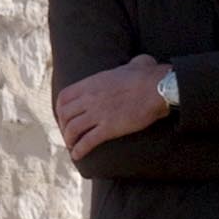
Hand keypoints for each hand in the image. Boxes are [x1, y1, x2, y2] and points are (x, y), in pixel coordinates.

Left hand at [56, 56, 171, 158]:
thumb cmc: (149, 76)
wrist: (157, 88)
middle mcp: (90, 98)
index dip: (61, 110)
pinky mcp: (108, 128)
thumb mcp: (135, 64)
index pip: (64, 97)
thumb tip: (140, 62)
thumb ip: (131, 63)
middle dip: (63, 127)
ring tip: (72, 147)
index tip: (65, 117)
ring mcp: (98, 114)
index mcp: (92, 83)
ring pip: (72, 130)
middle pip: (65, 115)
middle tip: (69, 134)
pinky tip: (78, 156)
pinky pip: (87, 141)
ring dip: (69, 140)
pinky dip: (79, 150)